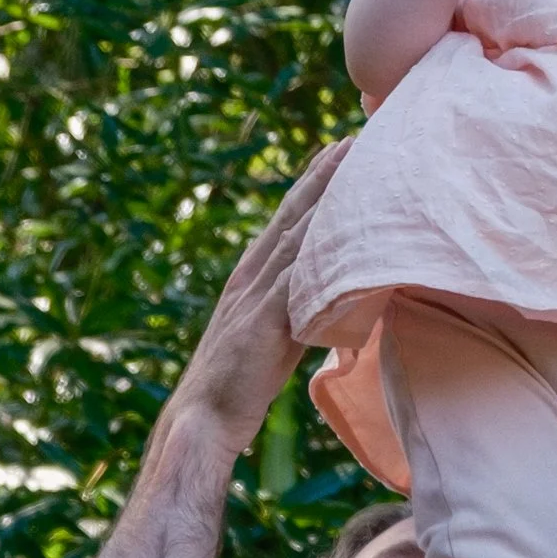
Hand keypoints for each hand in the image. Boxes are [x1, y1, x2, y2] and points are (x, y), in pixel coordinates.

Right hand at [176, 143, 352, 451]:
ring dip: (325, 198)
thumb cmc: (235, 390)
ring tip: (353, 163)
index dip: (313, 187)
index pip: (286, 223)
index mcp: (248, 280)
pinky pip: (297, 275)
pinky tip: (343, 225)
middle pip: (292, 215)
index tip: (339, 154)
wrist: (202, 419)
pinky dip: (319, 247)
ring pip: (296, 235)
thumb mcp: (268, 344)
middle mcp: (250, 278)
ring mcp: (256, 296)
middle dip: (323, 175)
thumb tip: (322, 313)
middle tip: (353, 139)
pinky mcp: (265, 319)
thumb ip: (292, 319)